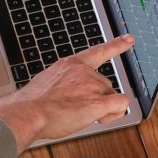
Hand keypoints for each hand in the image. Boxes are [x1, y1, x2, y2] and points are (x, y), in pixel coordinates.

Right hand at [0, 34, 134, 148]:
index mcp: (71, 64)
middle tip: (76, 110)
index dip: (116, 45)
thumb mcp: (47, 83)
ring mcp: (92, 86)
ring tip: (78, 116)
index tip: (129, 39)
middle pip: (105, 85)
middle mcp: (84, 72)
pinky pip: (120, 105)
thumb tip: (66, 97)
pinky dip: (115, 113)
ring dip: (102, 109)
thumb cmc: (31, 104)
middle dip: (96, 99)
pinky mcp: (97, 103)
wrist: (28, 113)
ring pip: (111, 97)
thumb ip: (62, 84)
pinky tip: (101, 118)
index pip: (98, 51)